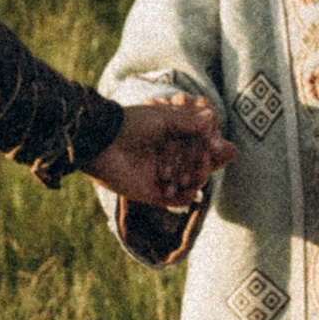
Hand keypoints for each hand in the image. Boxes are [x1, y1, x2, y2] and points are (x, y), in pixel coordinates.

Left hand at [88, 95, 234, 211]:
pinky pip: (175, 200)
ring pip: (187, 184)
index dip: (206, 147)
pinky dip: (185, 198)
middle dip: (202, 166)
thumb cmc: (131, 125)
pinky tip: (191, 192)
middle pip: (193, 166)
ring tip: (199, 178)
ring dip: (195, 182)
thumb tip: (212, 119)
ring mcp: (159, 177)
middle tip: (206, 165)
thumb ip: (189, 122)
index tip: (215, 145)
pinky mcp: (151, 193)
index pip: (195, 146)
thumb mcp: (164, 118)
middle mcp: (165, 158)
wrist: (103, 143)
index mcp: (167, 138)